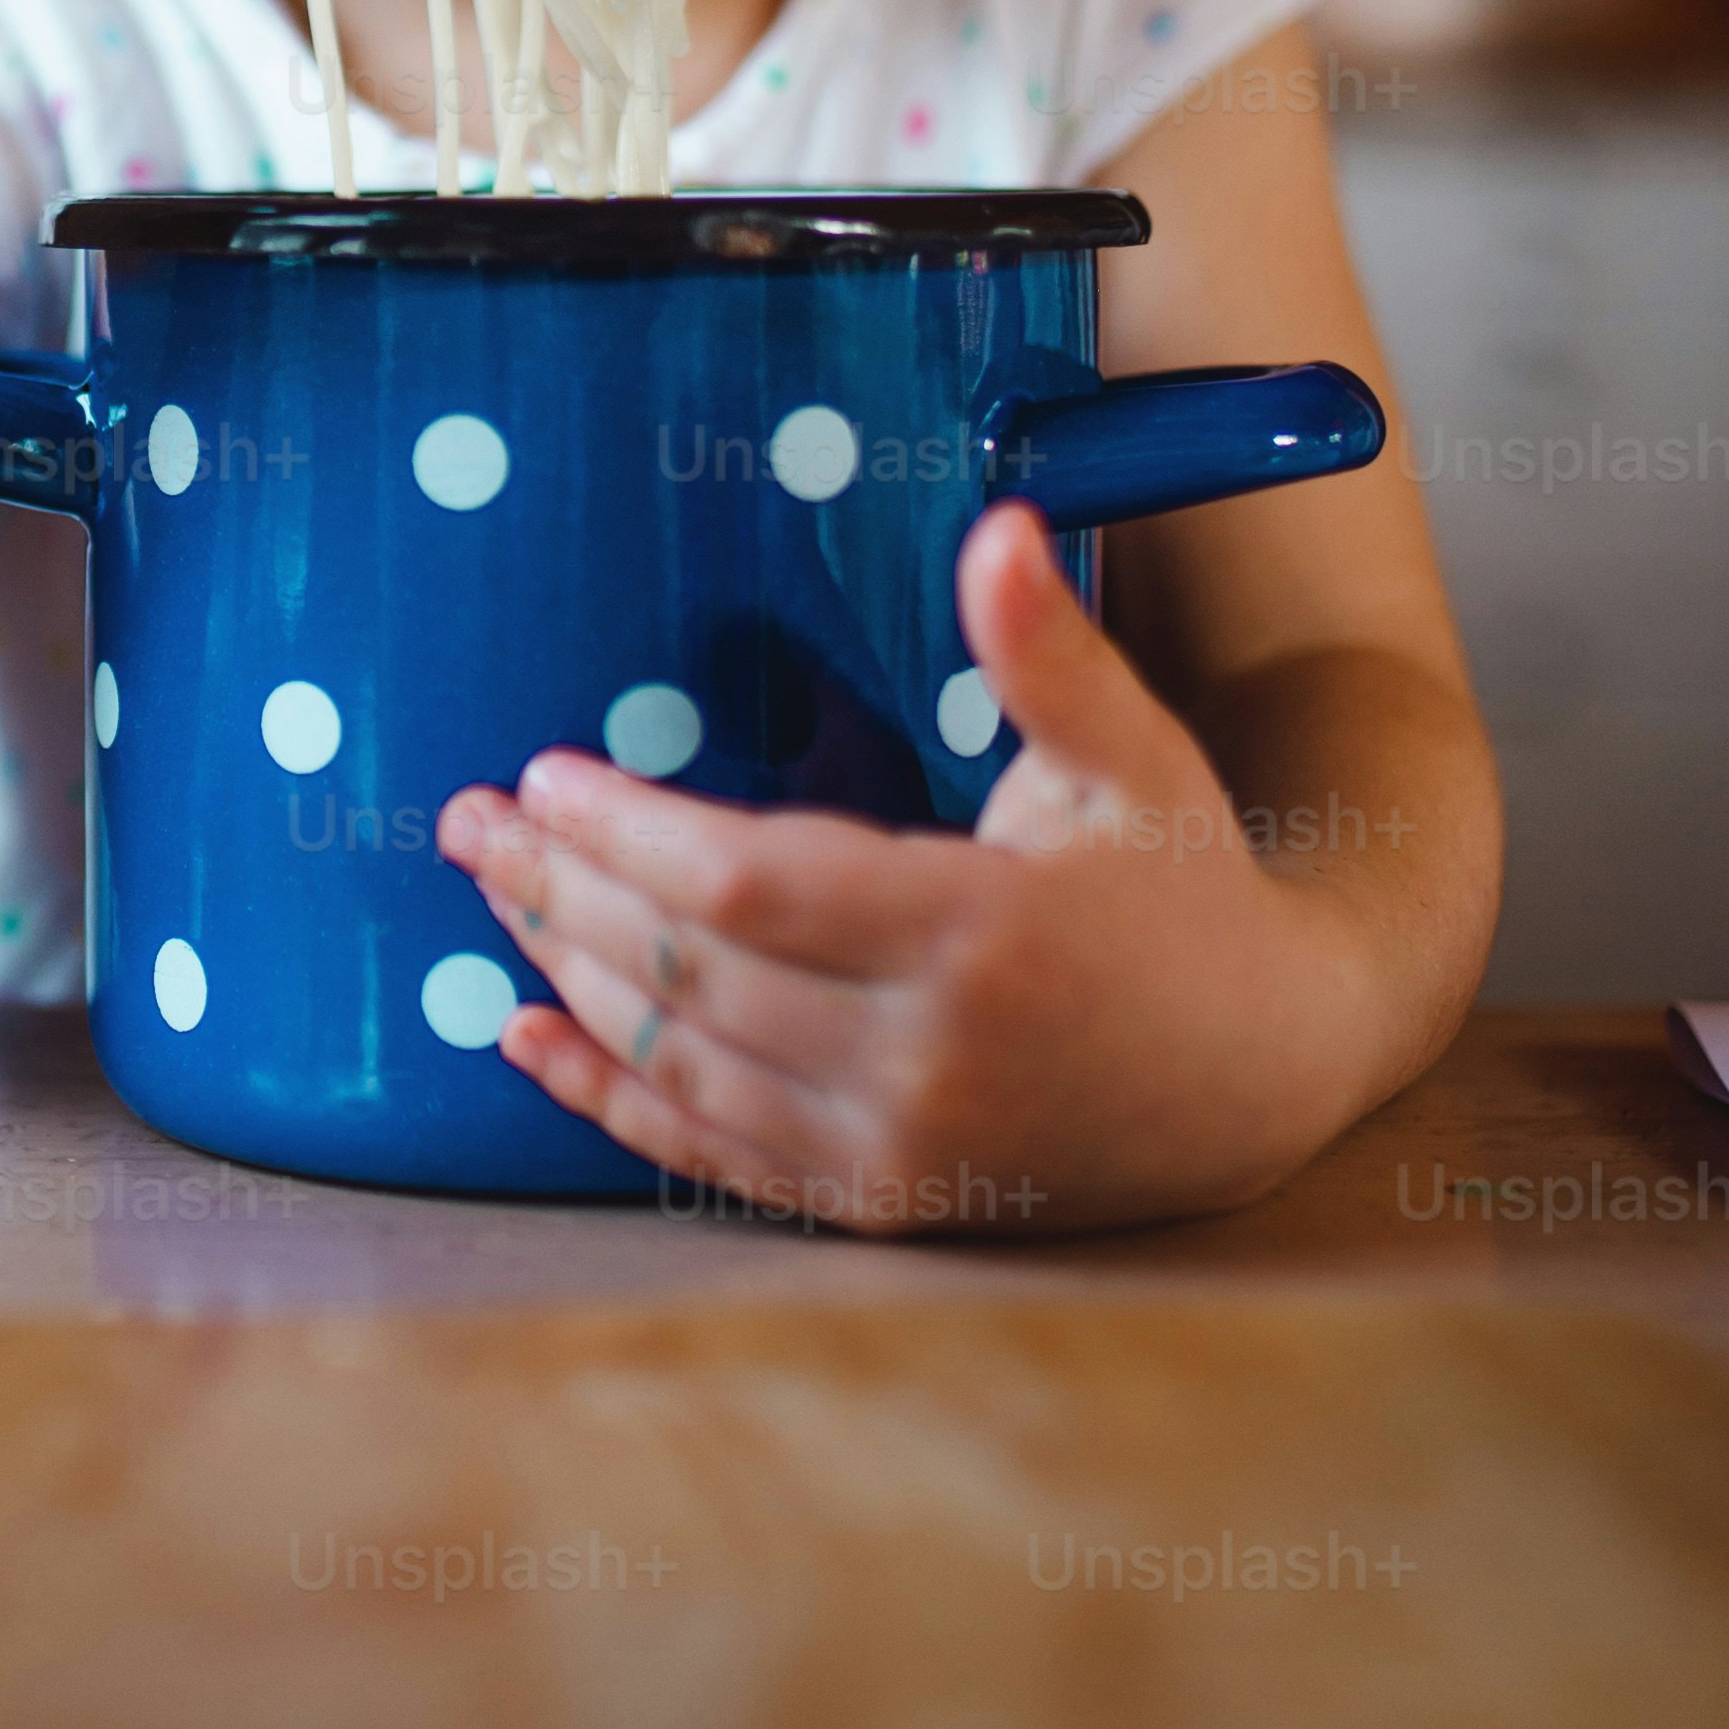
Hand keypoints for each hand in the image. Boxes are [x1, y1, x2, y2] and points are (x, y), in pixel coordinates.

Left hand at [433, 506, 1390, 1234]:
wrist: (1265, 1077)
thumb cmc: (1188, 891)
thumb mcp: (1133, 760)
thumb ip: (1048, 652)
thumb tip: (999, 525)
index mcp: (982, 933)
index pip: (750, 885)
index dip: (628, 836)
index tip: (542, 775)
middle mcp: (927, 1057)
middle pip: (689, 975)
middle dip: (558, 892)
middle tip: (462, 825)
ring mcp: (898, 1147)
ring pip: (683, 1064)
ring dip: (566, 978)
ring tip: (489, 898)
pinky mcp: (881, 1203)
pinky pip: (710, 1157)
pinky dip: (606, 1101)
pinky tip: (524, 1043)